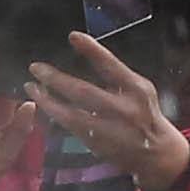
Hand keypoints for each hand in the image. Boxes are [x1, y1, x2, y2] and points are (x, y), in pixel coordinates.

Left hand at [26, 36, 189, 190]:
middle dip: (56, 79)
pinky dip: (55, 116)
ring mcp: (110, 130)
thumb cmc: (144, 113)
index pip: (111, 65)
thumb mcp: (139, 89)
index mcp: (136, 89)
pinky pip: (71, 128)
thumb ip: (116, 75)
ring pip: (72, 114)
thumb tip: (86, 50)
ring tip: (31, 87)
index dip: (92, 50)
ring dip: (48, 101)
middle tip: (36, 67)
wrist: (158, 154)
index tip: (72, 36)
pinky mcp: (99, 145)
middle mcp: (124, 109)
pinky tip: (43, 106)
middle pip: (84, 91)